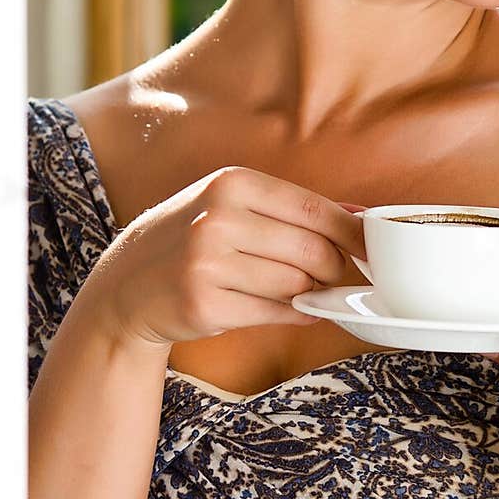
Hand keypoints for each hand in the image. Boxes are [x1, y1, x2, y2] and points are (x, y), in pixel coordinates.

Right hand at [84, 165, 367, 348]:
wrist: (127, 284)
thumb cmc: (193, 238)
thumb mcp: (233, 205)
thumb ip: (296, 208)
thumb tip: (362, 215)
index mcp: (232, 184)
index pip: (314, 210)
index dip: (351, 234)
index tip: (371, 250)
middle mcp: (219, 219)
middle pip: (312, 251)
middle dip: (332, 269)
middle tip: (331, 276)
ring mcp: (208, 263)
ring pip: (296, 285)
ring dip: (310, 294)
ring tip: (301, 291)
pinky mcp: (205, 304)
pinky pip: (274, 313)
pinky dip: (294, 315)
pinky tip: (291, 310)